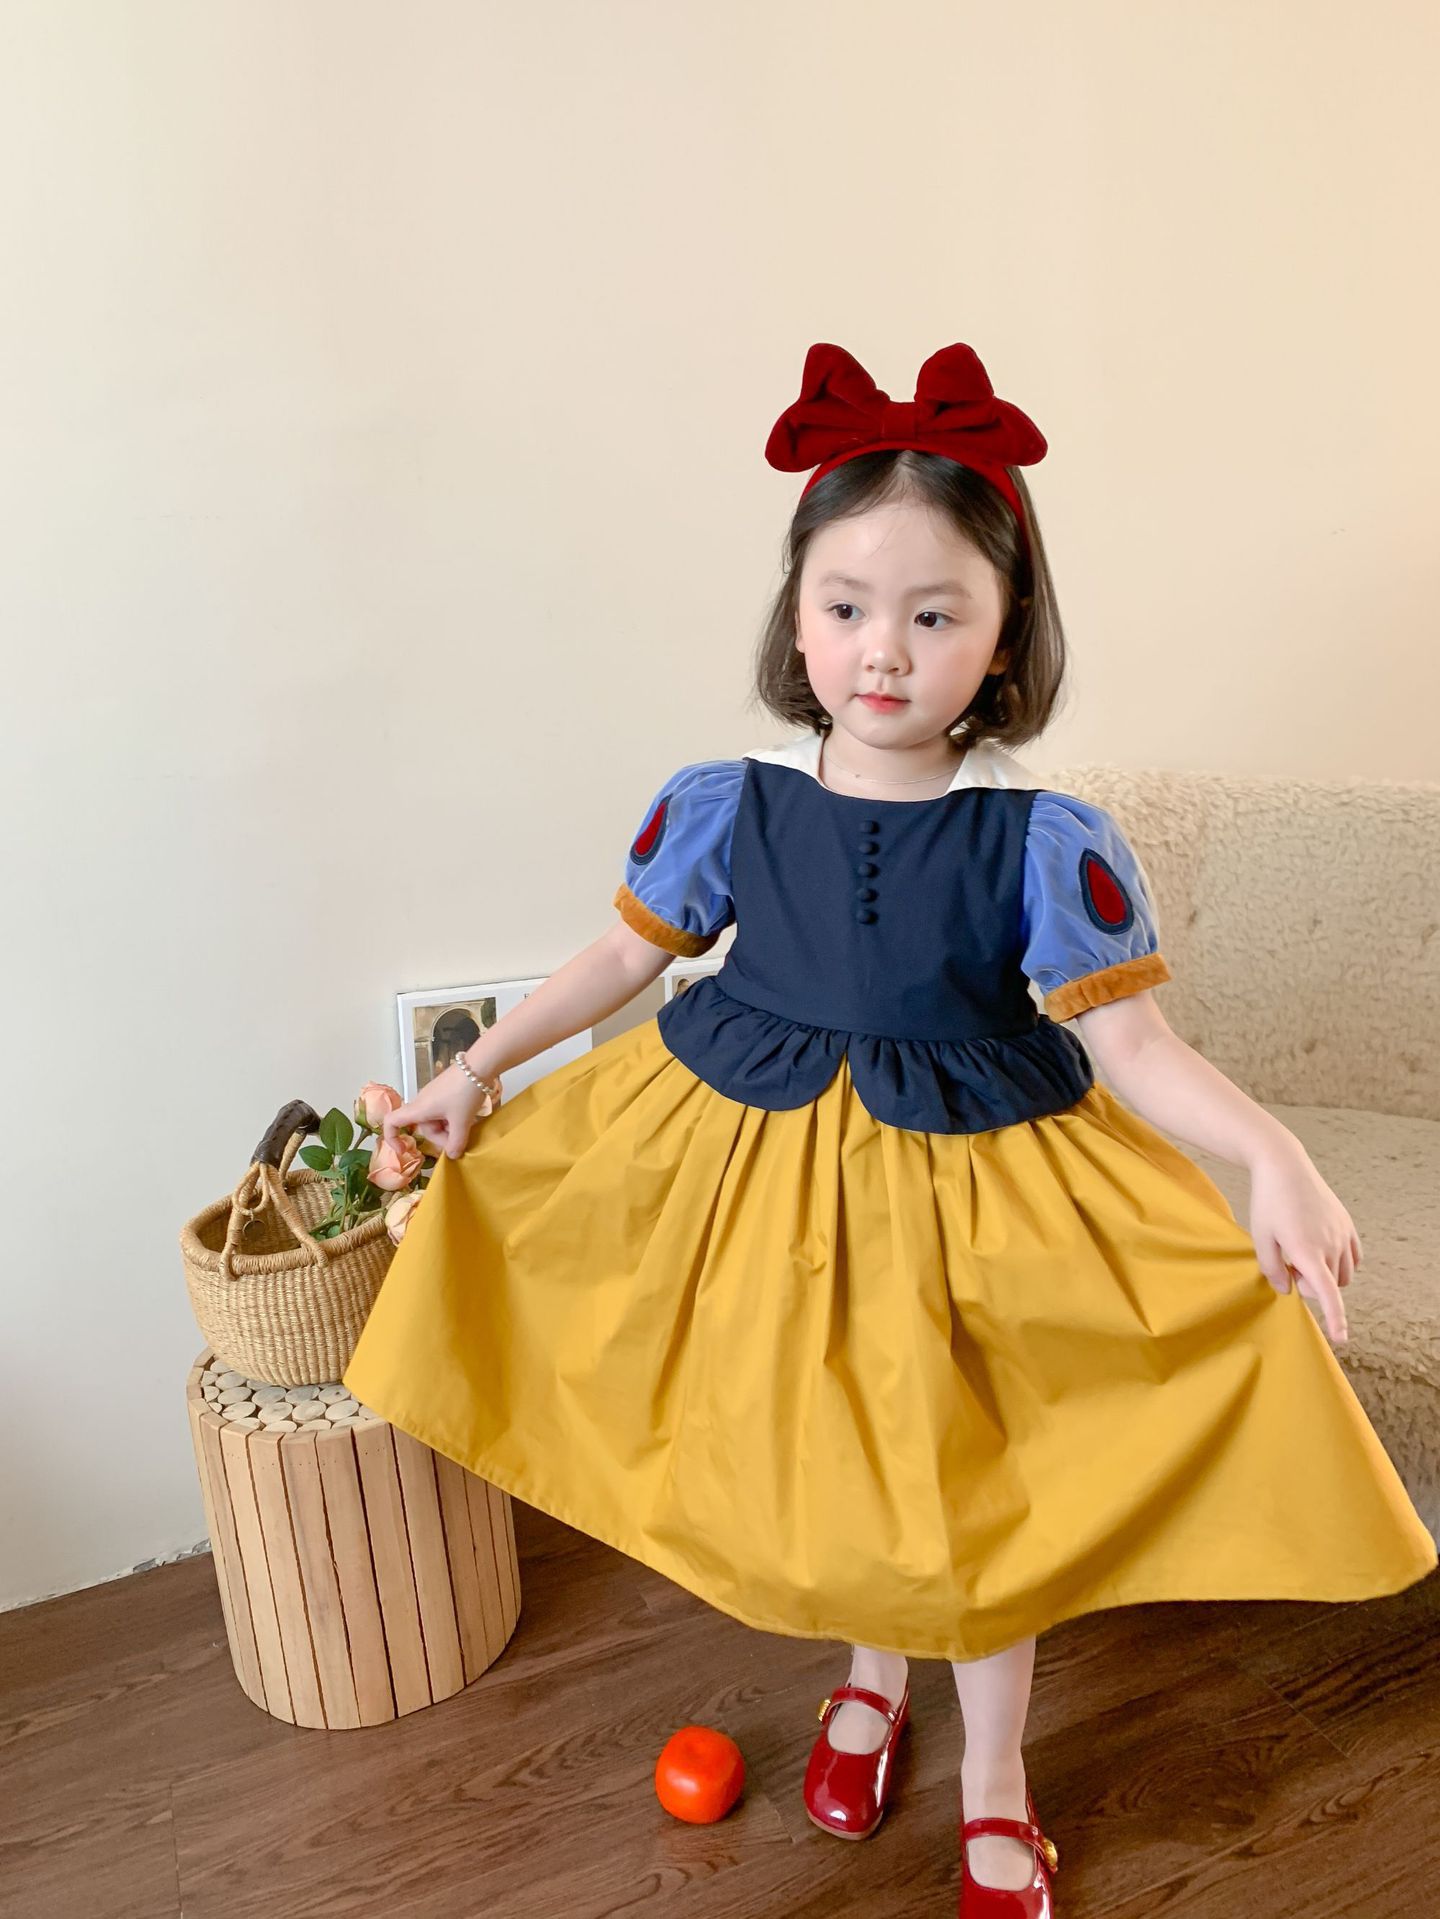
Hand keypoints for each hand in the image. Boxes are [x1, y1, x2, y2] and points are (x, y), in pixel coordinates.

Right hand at [381, 1064, 500, 1160]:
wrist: (479, 1065)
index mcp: (418, 1109)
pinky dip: (453, 1119)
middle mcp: (422, 1102)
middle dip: (441, 1138)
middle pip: (424, 1127)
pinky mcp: (444, 1091)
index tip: (404, 1150)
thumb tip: (452, 1155)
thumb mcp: (461, 1121)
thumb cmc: (465, 1093)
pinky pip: (443, 1111)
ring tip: (467, 1128)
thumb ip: (456, 1142)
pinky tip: (468, 1119)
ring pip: (436, 1120)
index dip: (392, 1138)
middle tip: (460, 1141)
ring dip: (449, 1129)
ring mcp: (433, 1096)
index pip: (392, 1122)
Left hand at [1246, 1142, 1358, 1345]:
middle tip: (1287, 1266)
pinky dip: (1342, 1263)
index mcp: (1307, 1251)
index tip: (1341, 1338)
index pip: (1327, 1293)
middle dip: (1309, 1285)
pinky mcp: (1347, 1224)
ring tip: (1302, 1256)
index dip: (1336, 1318)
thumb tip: (1289, 1289)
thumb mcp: (1261, 1238)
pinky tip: (1324, 1254)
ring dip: (1326, 1275)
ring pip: (1343, 1274)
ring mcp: (1342, 1233)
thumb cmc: (1267, 1203)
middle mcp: (1330, 1244)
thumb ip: (1272, 1269)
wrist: (1283, 1166)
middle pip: (1328, 1285)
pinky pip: (1354, 1257)